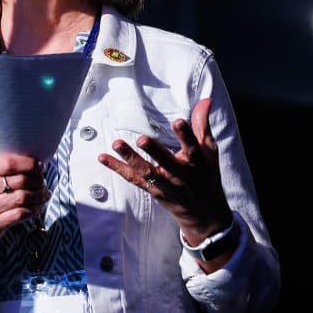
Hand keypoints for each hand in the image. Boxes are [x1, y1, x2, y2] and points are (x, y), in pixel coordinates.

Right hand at [0, 152, 49, 244]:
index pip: (10, 163)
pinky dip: (35, 208)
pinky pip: (21, 213)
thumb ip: (6, 166)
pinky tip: (38, 205)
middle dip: (38, 180)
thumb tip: (37, 163)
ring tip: (44, 193)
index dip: (30, 164)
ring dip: (40, 195)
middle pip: (21, 180)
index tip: (40, 166)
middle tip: (43, 182)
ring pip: (23, 197)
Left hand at [98, 98, 232, 246]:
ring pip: (146, 172)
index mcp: (197, 163)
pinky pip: (133, 179)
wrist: (203, 213)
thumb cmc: (206, 175)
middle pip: (166, 162)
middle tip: (142, 139)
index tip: (178, 121)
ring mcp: (165, 184)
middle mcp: (180, 175)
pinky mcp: (152, 190)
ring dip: (130, 159)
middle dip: (154, 151)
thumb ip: (203, 125)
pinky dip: (117, 168)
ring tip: (117, 144)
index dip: (186, 135)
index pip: (192, 147)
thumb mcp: (209, 151)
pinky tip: (103, 157)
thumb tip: (205, 99)